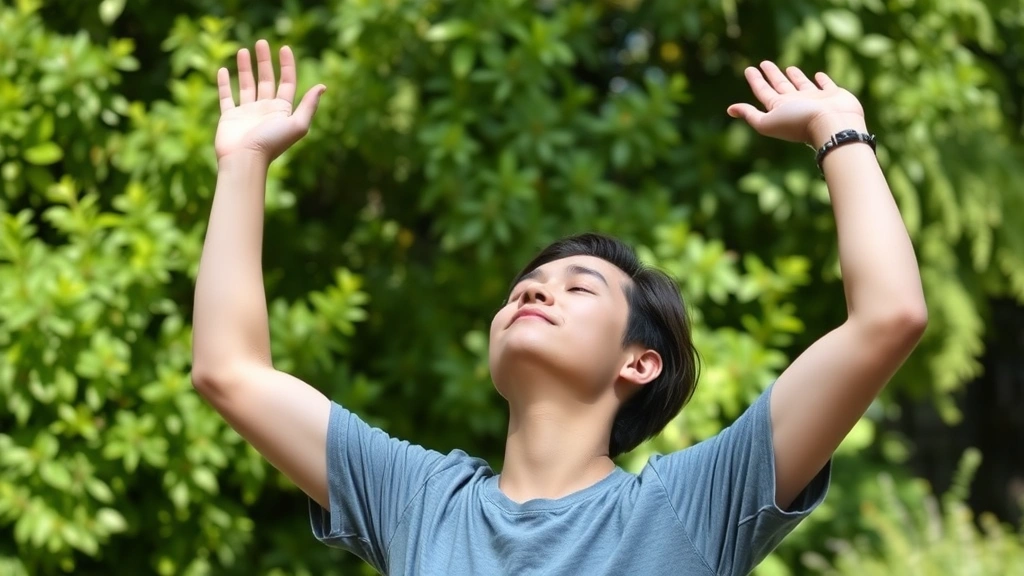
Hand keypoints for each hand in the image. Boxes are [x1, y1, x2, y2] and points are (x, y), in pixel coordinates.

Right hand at [215, 40, 325, 162]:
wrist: (245, 159)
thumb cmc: (272, 143)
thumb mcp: (297, 124)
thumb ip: (309, 106)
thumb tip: (323, 86)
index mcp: (282, 110)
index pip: (287, 82)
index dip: (287, 65)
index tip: (284, 47)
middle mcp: (265, 109)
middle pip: (267, 80)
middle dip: (265, 61)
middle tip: (261, 42)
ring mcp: (247, 112)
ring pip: (247, 84)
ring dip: (245, 68)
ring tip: (244, 50)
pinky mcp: (229, 117)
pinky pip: (226, 96)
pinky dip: (224, 83)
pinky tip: (224, 69)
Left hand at [727, 61, 865, 146]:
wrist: (831, 125)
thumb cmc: (798, 122)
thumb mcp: (768, 121)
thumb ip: (750, 115)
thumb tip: (730, 110)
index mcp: (780, 108)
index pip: (764, 92)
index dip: (756, 81)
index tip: (749, 68)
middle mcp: (796, 104)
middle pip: (780, 86)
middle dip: (772, 75)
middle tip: (765, 63)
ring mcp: (815, 100)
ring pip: (802, 85)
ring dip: (795, 77)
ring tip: (789, 68)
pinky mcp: (833, 95)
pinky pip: (826, 85)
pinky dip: (822, 80)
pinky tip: (818, 75)